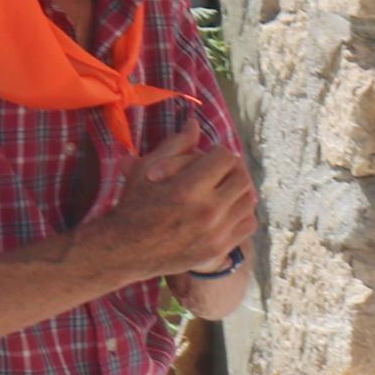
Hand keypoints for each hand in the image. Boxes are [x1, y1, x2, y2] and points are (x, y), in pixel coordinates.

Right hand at [104, 122, 256, 281]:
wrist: (126, 250)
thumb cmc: (134, 204)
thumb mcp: (146, 169)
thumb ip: (175, 145)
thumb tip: (194, 124)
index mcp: (187, 189)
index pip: (226, 157)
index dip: (217, 152)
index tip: (207, 156)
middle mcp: (207, 212)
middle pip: (242, 178)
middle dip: (231, 169)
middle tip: (217, 170)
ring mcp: (216, 234)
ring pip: (248, 201)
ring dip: (237, 189)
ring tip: (221, 188)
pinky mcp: (219, 249)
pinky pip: (248, 224)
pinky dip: (241, 213)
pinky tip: (226, 208)